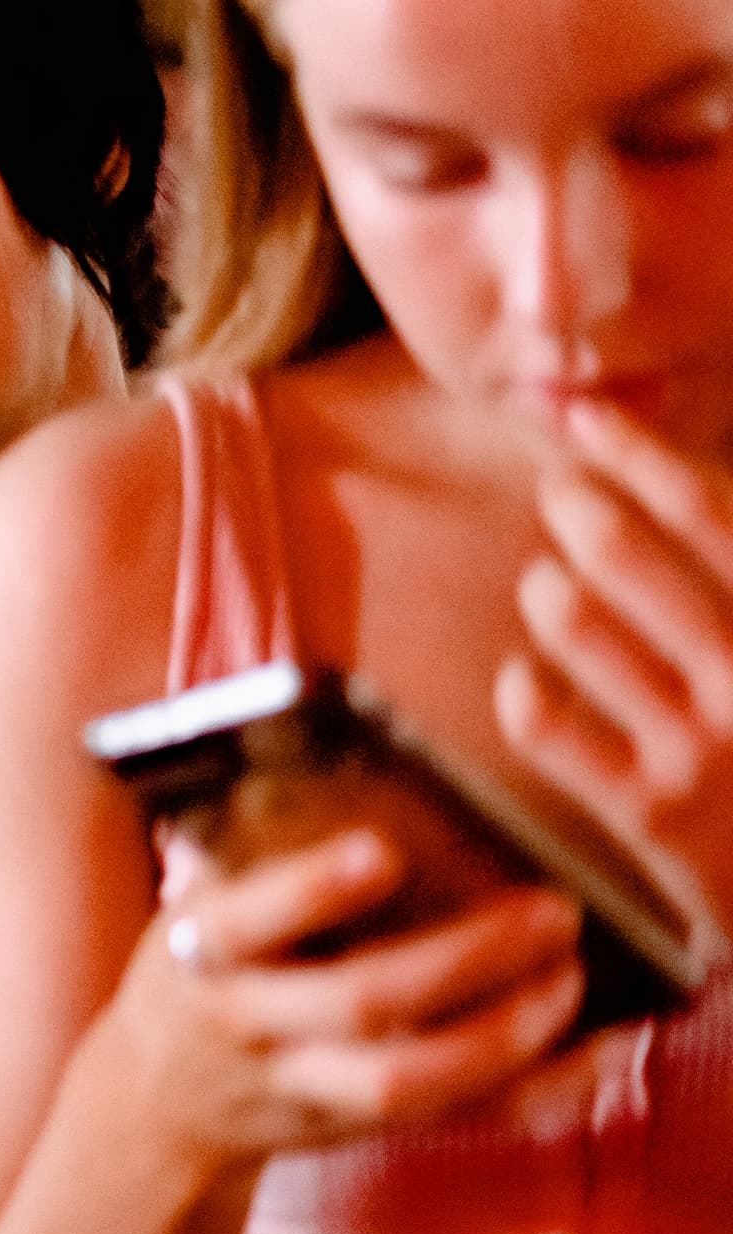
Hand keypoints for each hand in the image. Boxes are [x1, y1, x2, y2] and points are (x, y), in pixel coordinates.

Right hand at [96, 826, 584, 1167]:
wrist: (156, 1103)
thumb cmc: (197, 972)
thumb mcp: (194, 909)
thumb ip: (254, 853)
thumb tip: (347, 740)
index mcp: (202, 951)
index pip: (250, 921)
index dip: (313, 889)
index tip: (385, 851)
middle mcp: (248, 1022)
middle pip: (358, 1001)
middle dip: (464, 959)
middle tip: (551, 912)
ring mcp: (298, 1086)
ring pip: (406, 1079)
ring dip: (503, 1034)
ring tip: (568, 979)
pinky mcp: (350, 1129)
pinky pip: (450, 1121)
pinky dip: (529, 1094)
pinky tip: (588, 1056)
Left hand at [500, 398, 732, 960]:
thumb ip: (727, 561)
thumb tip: (649, 459)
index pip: (711, 512)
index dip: (640, 456)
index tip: (585, 420)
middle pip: (627, 556)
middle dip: (580, 509)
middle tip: (564, 496)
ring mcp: (708, 748)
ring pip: (573, 623)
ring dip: (549, 591)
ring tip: (551, 588)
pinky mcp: (653, 813)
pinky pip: (542, 721)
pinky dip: (522, 688)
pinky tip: (529, 680)